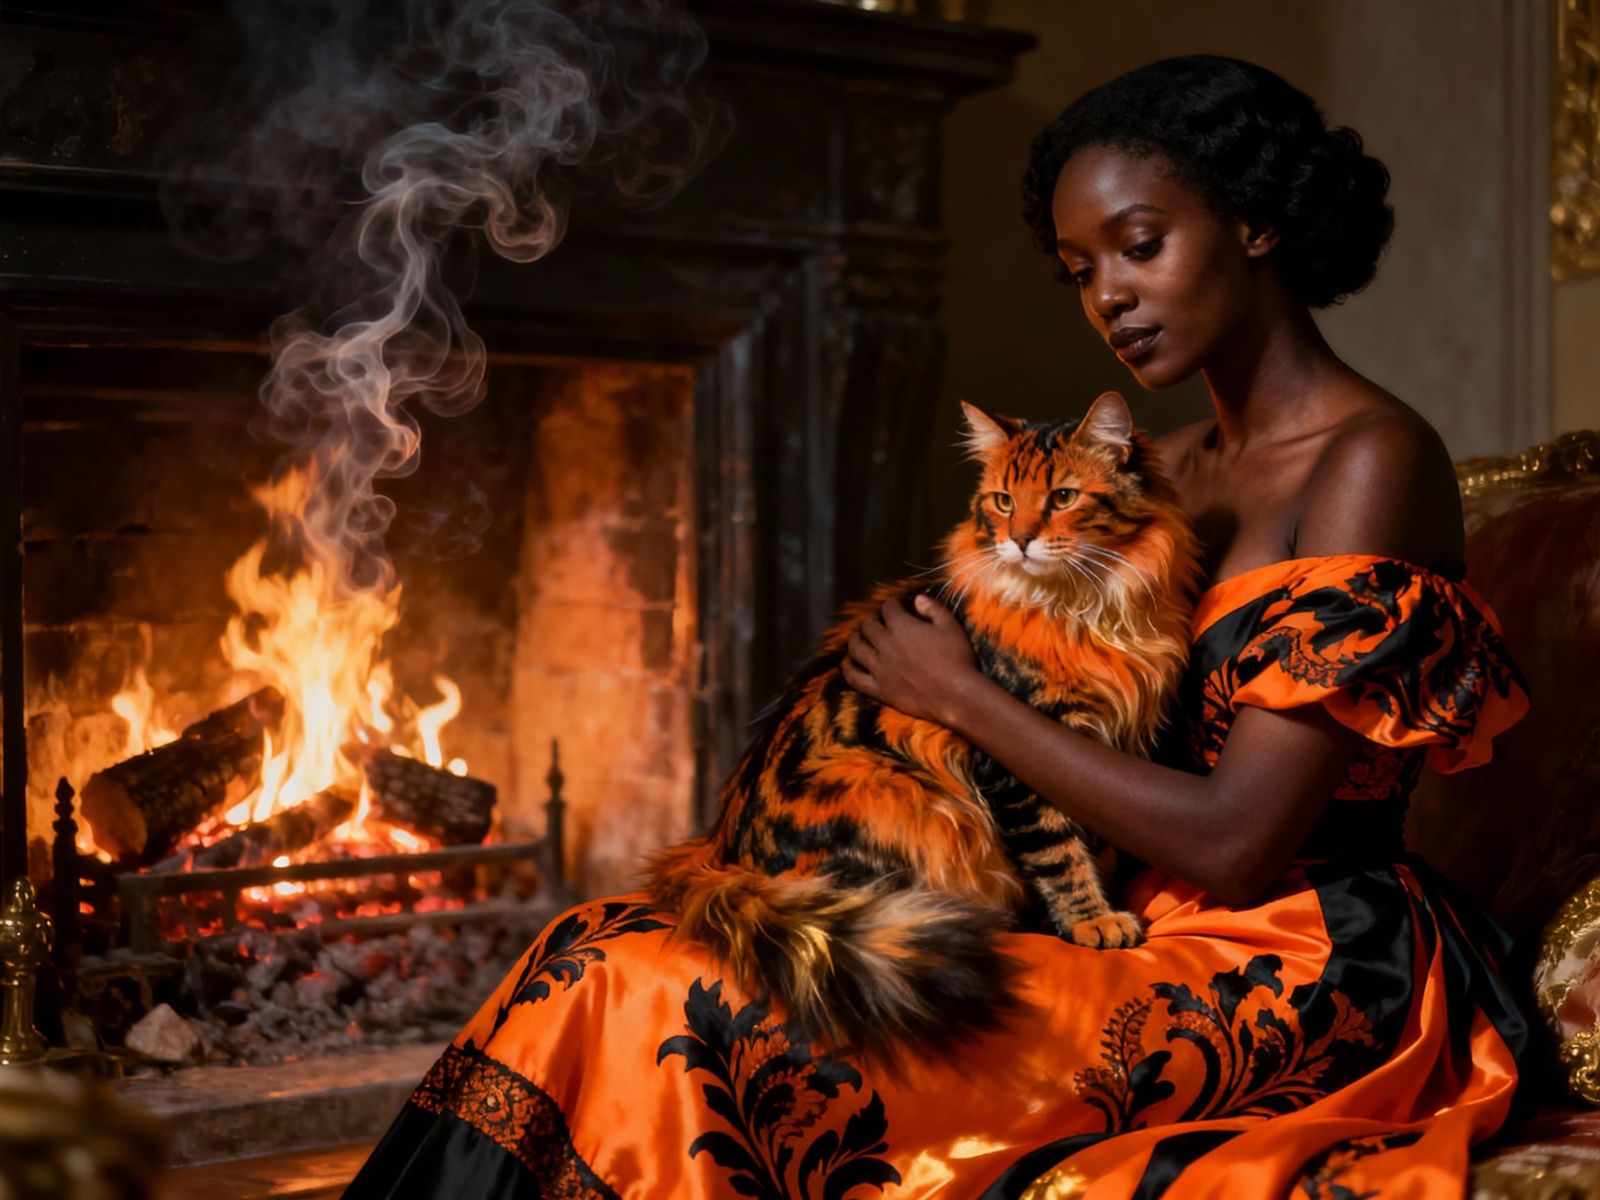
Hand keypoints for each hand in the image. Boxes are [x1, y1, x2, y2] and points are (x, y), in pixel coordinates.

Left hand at [840, 593, 982, 727]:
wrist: (957, 696)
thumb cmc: (958, 659)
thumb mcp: (951, 626)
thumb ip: (933, 608)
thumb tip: (917, 599)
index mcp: (902, 626)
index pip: (888, 608)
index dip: (893, 604)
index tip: (898, 606)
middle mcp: (885, 644)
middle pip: (869, 625)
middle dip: (873, 618)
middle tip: (879, 620)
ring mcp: (879, 667)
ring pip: (856, 647)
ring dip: (855, 638)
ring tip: (859, 635)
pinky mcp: (879, 688)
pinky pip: (854, 677)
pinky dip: (847, 667)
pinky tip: (847, 662)